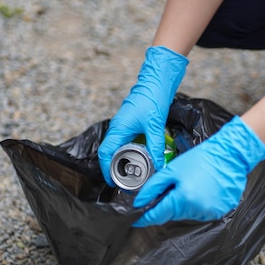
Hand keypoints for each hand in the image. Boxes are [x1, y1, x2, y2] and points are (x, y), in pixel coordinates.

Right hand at [98, 46, 188, 186]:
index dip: (106, 170)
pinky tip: (141, 158)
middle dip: (116, 168)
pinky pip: (127, 141)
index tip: (113, 183)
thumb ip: (156, 146)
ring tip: (134, 173)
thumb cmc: (152, 99)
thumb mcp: (155, 125)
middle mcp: (118, 128)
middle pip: (110, 153)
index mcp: (118, 129)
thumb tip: (158, 166)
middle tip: (126, 182)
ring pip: (119, 147)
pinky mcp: (132, 123)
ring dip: (124, 160)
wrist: (157, 80)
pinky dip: (131, 151)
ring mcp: (124, 125)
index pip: (105, 154)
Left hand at [132, 116, 264, 226]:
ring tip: (191, 185)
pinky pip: (202, 212)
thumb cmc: (201, 158)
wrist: (230, 154)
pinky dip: (198, 204)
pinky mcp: (220, 211)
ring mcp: (210, 212)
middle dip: (167, 204)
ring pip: (187, 214)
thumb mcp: (172, 170)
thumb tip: (139, 202)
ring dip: (184, 204)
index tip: (136, 220)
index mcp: (183, 199)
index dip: (145, 218)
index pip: (157, 216)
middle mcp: (197, 210)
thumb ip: (153, 188)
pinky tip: (202, 189)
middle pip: (172, 215)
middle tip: (172, 188)